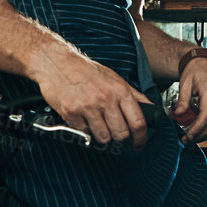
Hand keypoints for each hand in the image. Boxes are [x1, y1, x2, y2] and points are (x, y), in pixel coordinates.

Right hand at [35, 51, 153, 148]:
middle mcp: (105, 99)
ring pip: (104, 137)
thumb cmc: (85, 70)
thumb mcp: (114, 77)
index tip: (139, 144)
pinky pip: (85, 133)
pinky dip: (86, 131)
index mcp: (120, 90)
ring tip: (100, 126)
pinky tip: (84, 120)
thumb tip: (149, 108)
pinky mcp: (71, 114)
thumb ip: (133, 94)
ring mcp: (87, 107)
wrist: (56, 62)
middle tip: (118, 137)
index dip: (141, 138)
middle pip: (121, 134)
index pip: (138, 122)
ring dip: (103, 136)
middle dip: (121, 140)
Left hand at [173, 57, 206, 142]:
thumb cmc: (195, 71)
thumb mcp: (185, 84)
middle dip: (200, 135)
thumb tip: (178, 115)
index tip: (187, 135)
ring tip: (192, 138)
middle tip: (186, 140)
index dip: (197, 128)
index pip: (206, 115)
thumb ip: (182, 100)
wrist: (204, 64)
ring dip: (205, 135)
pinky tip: (199, 131)